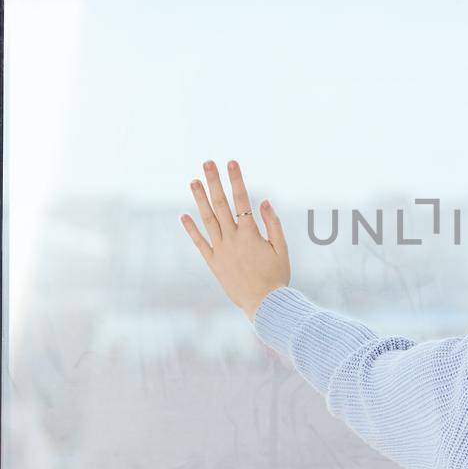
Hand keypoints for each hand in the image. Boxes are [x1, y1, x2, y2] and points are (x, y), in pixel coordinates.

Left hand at [180, 159, 290, 318]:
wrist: (265, 305)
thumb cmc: (277, 277)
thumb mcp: (282, 249)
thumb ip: (273, 224)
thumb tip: (265, 201)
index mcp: (251, 233)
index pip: (242, 199)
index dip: (236, 179)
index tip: (231, 163)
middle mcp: (232, 238)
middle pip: (221, 204)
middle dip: (214, 181)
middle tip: (207, 163)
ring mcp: (221, 250)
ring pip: (208, 219)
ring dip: (200, 199)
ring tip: (193, 181)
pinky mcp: (213, 263)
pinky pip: (200, 243)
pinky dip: (191, 229)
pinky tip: (184, 215)